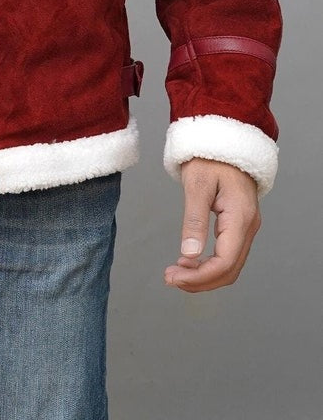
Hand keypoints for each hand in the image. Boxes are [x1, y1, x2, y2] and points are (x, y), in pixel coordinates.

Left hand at [164, 157, 260, 292]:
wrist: (223, 139)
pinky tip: (189, 261)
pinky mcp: (239, 224)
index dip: (200, 277)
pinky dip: (209, 263)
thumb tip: (189, 254)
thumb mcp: (197, 185)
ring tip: (176, 273)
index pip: (225, 262)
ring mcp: (246, 226)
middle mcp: (249, 226)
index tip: (173, 278)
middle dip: (200, 281)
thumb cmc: (209, 157)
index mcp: (241, 218)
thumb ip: (194, 220)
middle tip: (170, 279)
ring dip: (204, 275)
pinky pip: (228, 253)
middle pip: (230, 270)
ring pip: (230, 265)